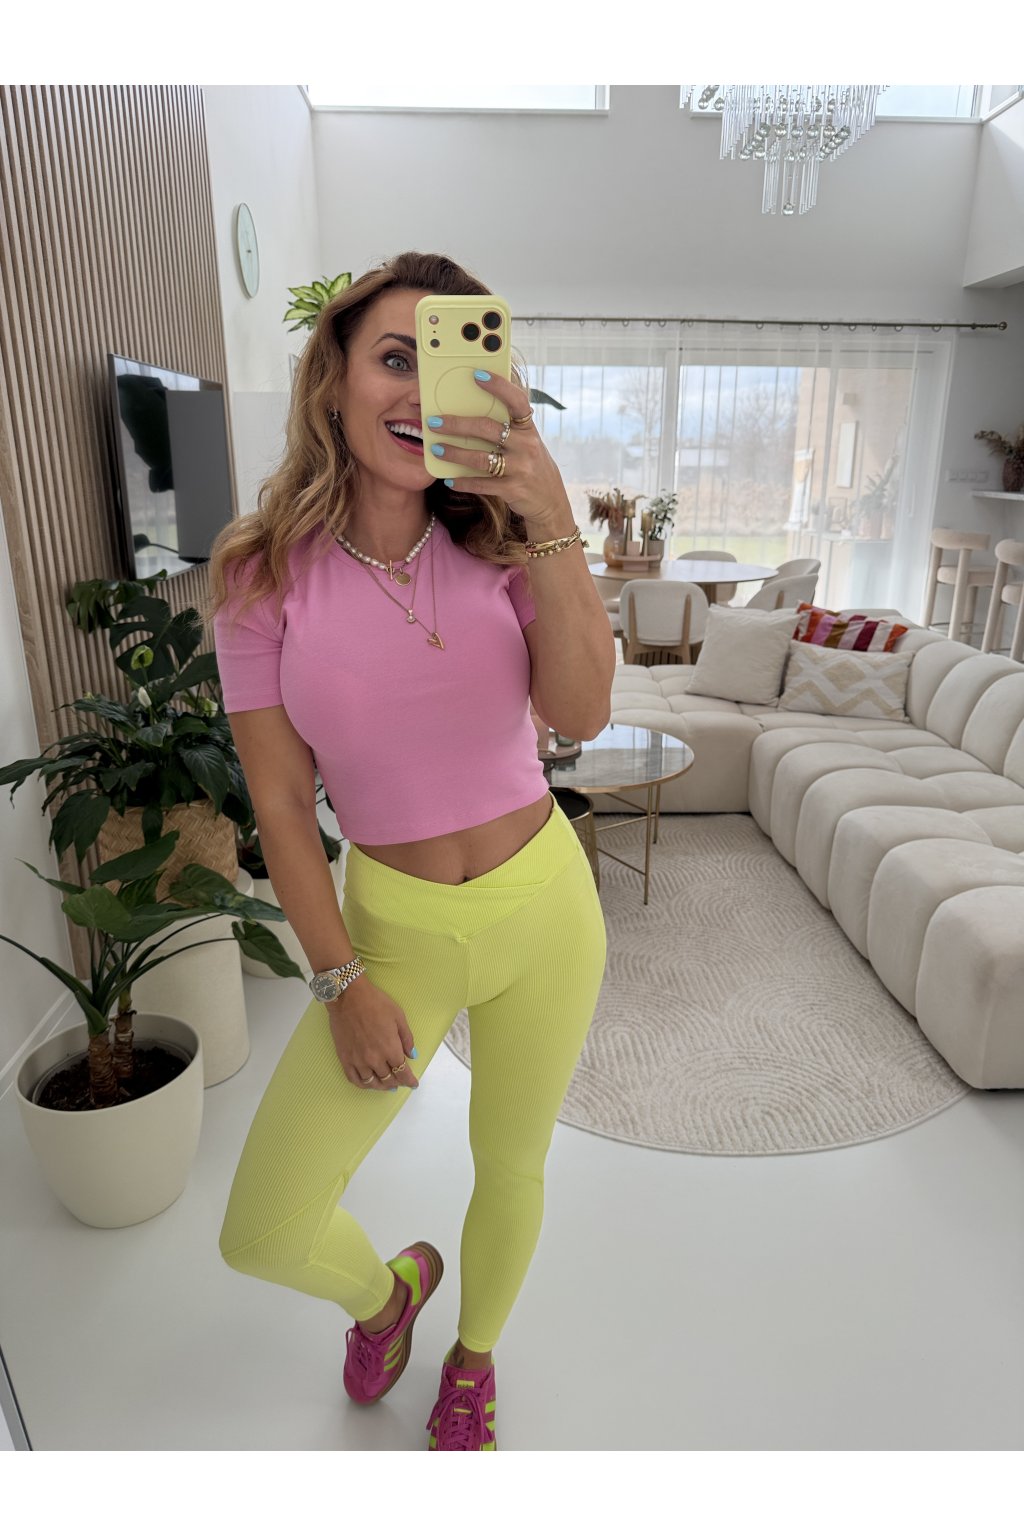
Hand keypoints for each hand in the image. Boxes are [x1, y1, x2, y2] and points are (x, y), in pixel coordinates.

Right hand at [327, 976, 419, 1091]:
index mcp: (391, 1049)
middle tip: (400, 1082)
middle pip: (388, 1079)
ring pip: (372, 1082)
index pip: (403, 1072)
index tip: (413, 1084)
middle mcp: (375, 1059)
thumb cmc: (376, 1003)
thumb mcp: (398, 1016)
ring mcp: (358, 1061)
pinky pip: (354, 1079)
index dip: (409, 1081)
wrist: (348, 997)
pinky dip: (363, 1084)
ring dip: (381, 1086)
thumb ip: (407, 1038)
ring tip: (386, 1085)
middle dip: (397, 1082)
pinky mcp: (344, 1059)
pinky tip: (368, 1083)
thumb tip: (412, 1055)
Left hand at [430, 371, 571, 531]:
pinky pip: (482, 484)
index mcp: (528, 429)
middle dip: (457, 424)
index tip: (477, 374)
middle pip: (488, 428)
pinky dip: (463, 482)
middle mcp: (526, 446)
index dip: (498, 386)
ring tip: (436, 449)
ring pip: (481, 458)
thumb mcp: (525, 442)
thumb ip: (507, 428)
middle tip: (434, 422)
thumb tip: (469, 409)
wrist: (550, 500)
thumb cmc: (530, 464)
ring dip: (455, 453)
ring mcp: (521, 468)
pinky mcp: (513, 489)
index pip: (516, 401)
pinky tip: (449, 479)